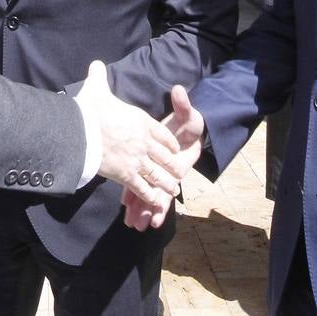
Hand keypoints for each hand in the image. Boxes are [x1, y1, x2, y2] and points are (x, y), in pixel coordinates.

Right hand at [77, 61, 184, 205]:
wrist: (81, 131)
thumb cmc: (90, 110)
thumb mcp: (97, 89)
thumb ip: (99, 77)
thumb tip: (96, 64)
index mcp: (142, 122)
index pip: (163, 134)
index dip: (170, 142)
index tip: (175, 148)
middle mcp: (144, 142)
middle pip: (165, 156)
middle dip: (173, 165)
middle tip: (179, 172)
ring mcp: (137, 160)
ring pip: (158, 174)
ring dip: (166, 183)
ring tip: (173, 189)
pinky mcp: (126, 175)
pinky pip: (142, 188)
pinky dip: (150, 196)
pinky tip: (155, 200)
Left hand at [123, 84, 203, 230]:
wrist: (187, 130)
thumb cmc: (188, 123)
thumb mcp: (188, 113)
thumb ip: (183, 103)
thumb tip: (178, 90)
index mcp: (176, 157)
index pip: (171, 175)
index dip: (167, 189)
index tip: (161, 202)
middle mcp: (168, 169)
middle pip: (158, 190)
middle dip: (150, 207)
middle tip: (142, 224)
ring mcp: (158, 172)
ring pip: (149, 193)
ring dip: (142, 209)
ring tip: (134, 225)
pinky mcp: (148, 172)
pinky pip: (142, 189)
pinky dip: (136, 200)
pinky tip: (128, 213)